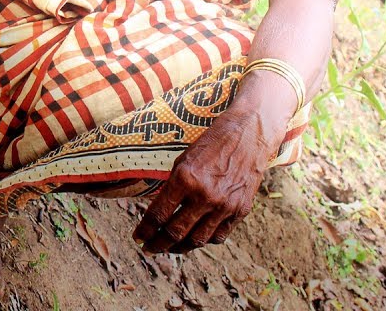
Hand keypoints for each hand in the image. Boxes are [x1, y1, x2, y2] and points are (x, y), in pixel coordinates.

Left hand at [132, 109, 277, 253]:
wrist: (247, 137)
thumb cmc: (210, 145)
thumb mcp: (183, 161)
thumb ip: (172, 189)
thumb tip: (158, 214)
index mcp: (185, 179)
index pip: (158, 214)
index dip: (145, 230)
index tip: (138, 237)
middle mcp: (205, 196)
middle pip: (175, 232)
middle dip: (158, 244)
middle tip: (148, 249)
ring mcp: (224, 206)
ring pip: (197, 240)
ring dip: (179, 248)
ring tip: (169, 249)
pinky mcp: (240, 211)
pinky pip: (218, 236)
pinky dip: (203, 240)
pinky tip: (194, 239)